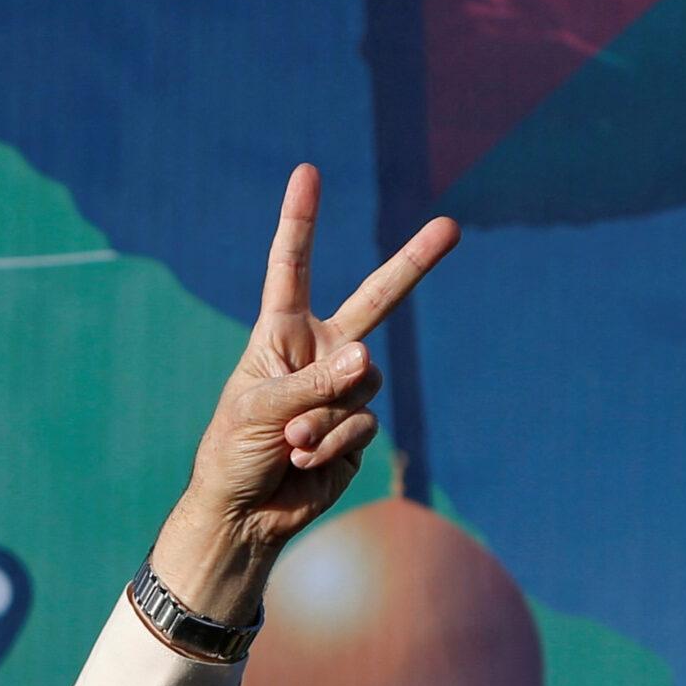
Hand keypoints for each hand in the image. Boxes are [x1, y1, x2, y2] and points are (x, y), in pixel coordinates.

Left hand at [153, 165, 458, 620]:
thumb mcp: (259, 411)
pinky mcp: (358, 426)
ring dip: (323, 418)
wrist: (243, 513)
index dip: (301, 221)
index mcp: (281, 335)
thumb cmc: (233, 453)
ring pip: (363, 384)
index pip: (292, 269)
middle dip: (414, 264)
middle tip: (452, 227)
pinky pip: (361, 422)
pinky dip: (331, 443)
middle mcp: (319, 353)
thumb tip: (366, 360)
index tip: (306, 172)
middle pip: (377, 300)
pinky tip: (301, 460)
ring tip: (288, 442)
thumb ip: (313, 384)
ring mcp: (343, 389)